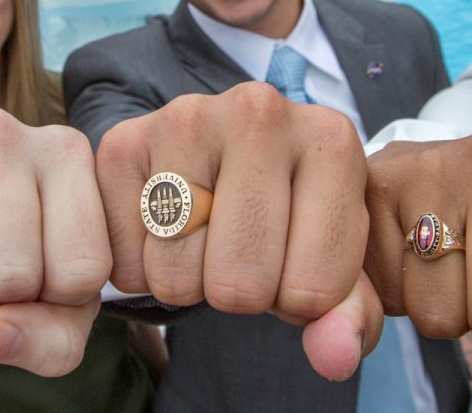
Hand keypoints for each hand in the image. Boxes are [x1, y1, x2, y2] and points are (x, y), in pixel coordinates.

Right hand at [0, 108, 110, 375]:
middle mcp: (5, 140)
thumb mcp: (70, 301)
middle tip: (8, 280)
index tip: (58, 273)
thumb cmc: (34, 258)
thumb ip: (53, 339)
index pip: (83, 271)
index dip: (68, 298)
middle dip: (11, 307)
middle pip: (15, 280)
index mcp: (68, 152)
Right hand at [97, 82, 383, 379]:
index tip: (295, 261)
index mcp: (331, 140)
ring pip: (175, 276)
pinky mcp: (122, 141)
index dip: (299, 300)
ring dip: (189, 282)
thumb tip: (334, 358)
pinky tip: (163, 228)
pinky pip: (122, 263)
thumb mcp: (336, 262)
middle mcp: (260, 112)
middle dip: (242, 293)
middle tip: (244, 253)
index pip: (313, 289)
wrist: (230, 156)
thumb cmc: (293, 214)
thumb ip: (349, 317)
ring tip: (206, 237)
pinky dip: (140, 267)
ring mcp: (185, 119)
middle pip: (239, 284)